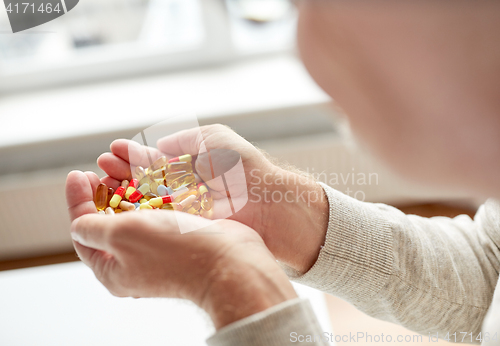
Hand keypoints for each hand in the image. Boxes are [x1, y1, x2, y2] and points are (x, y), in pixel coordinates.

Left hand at [65, 170, 296, 328]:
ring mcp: (158, 248)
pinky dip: (148, 192)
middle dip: (100, 192)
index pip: (83, 231)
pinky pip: (156, 210)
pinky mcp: (178, 235)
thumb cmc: (174, 250)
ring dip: (124, 188)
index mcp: (113, 269)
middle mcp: (134, 260)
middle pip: (107, 221)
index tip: (78, 173)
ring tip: (119, 166)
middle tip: (97, 169)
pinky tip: (146, 175)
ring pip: (133, 213)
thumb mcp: (120, 236)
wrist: (229, 260)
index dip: (77, 200)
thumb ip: (91, 228)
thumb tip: (78, 224)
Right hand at [97, 124, 328, 272]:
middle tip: (100, 166)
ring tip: (101, 178)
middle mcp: (183, 188)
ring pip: (145, 200)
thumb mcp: (215, 139)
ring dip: (122, 190)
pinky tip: (117, 203)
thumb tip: (160, 146)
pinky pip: (155, 219)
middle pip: (144, 181)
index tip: (113, 149)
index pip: (154, 161)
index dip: (132, 156)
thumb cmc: (245, 167)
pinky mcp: (184, 228)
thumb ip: (186, 140)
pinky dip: (135, 212)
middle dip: (121, 172)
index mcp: (191, 166)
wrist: (267, 202)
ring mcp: (182, 209)